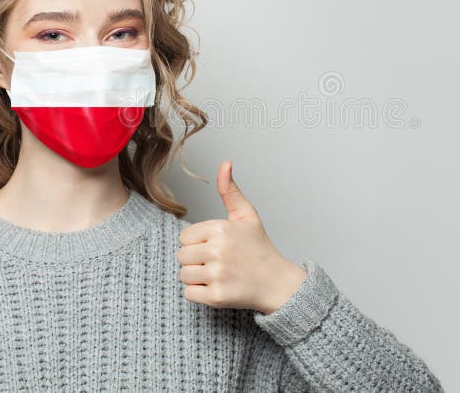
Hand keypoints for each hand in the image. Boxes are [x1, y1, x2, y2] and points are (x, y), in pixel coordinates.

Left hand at [177, 160, 307, 314]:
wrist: (277, 282)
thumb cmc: (259, 248)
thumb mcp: (247, 215)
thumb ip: (230, 190)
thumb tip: (225, 163)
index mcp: (220, 229)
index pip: (184, 237)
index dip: (197, 243)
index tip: (215, 247)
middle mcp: (217, 250)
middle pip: (182, 256)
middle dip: (196, 260)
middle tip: (218, 262)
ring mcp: (217, 274)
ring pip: (183, 275)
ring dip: (196, 277)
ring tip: (218, 274)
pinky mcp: (217, 296)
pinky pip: (189, 294)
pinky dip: (199, 293)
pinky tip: (217, 287)